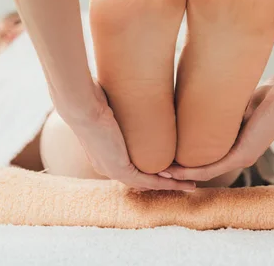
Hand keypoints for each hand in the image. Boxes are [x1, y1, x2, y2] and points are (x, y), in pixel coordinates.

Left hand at [60, 81, 195, 191]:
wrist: (83, 105)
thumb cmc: (92, 99)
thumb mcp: (111, 105)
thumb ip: (122, 104)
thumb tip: (133, 87)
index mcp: (104, 155)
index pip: (132, 167)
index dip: (152, 169)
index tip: (170, 166)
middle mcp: (107, 166)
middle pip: (141, 180)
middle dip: (164, 182)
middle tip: (184, 180)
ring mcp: (112, 170)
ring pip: (147, 184)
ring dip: (170, 185)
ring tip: (190, 184)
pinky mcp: (119, 168)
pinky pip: (147, 181)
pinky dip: (165, 183)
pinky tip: (180, 182)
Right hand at [161, 75, 273, 182]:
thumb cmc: (264, 94)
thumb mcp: (232, 102)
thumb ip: (216, 107)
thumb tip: (194, 94)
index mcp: (232, 144)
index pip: (201, 157)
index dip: (179, 157)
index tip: (159, 152)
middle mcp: (235, 155)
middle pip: (199, 168)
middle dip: (174, 168)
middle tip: (151, 165)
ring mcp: (239, 157)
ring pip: (202, 173)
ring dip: (178, 174)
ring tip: (157, 171)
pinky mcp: (242, 155)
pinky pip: (211, 169)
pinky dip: (192, 171)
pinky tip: (175, 170)